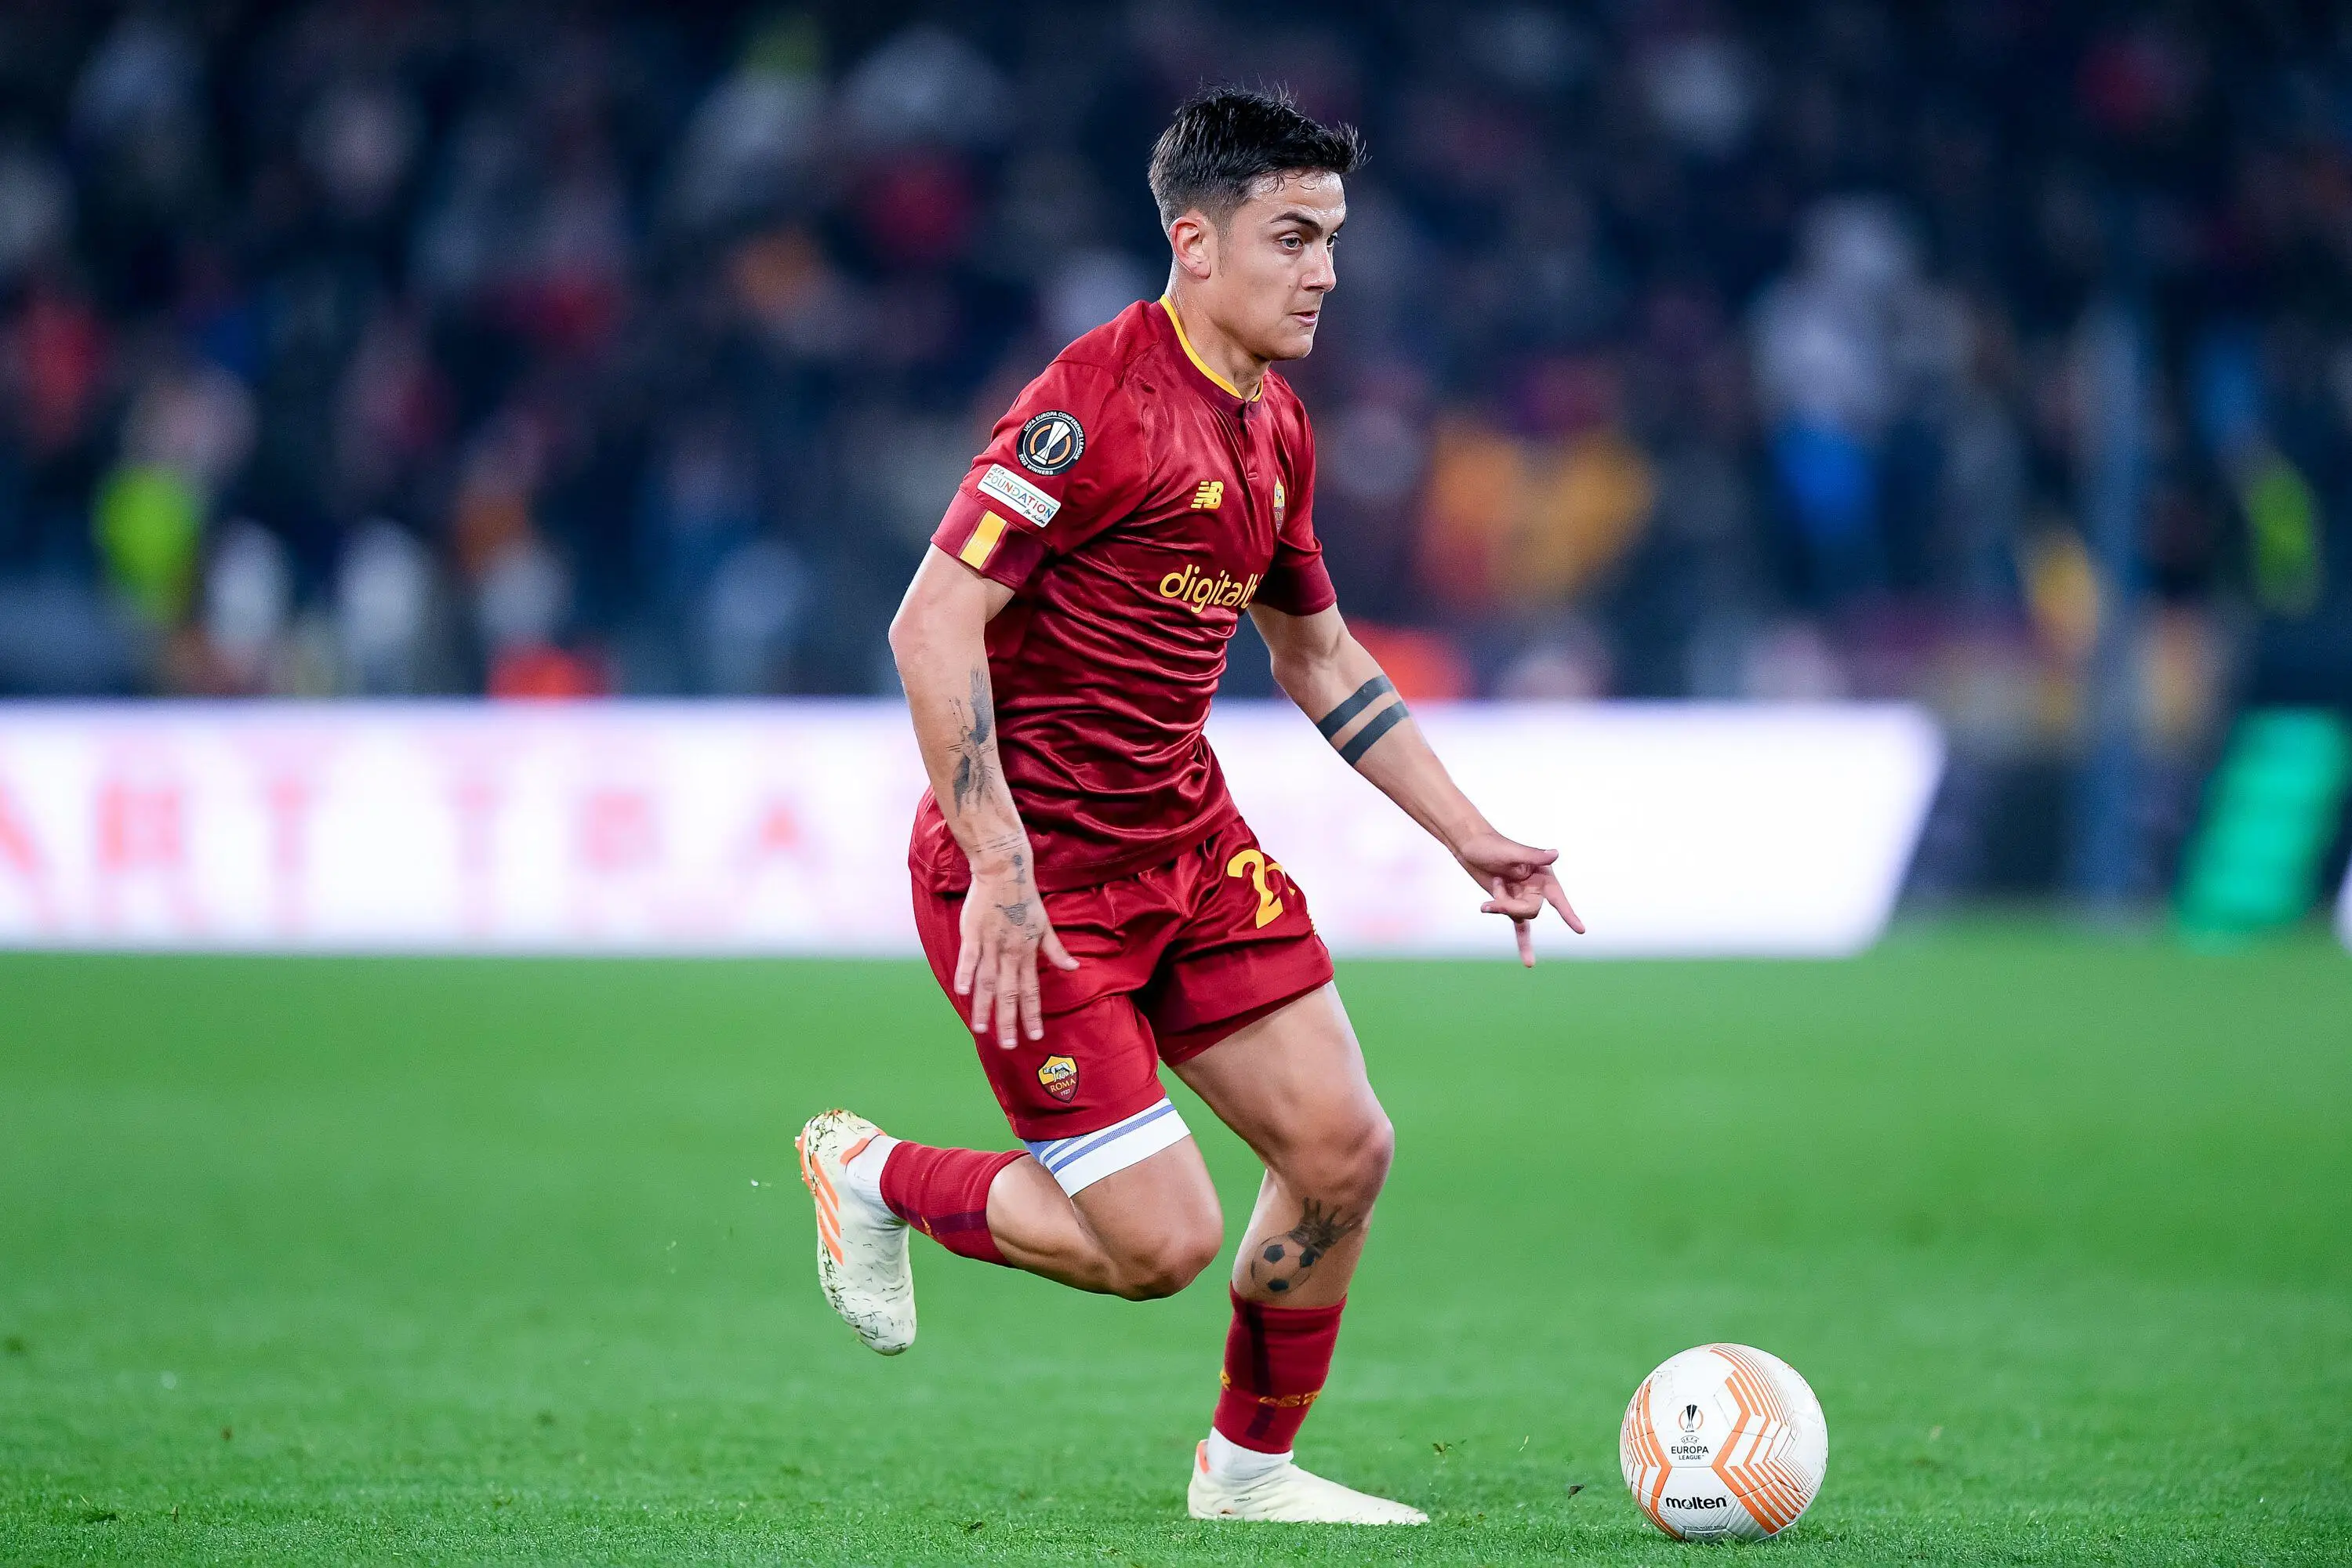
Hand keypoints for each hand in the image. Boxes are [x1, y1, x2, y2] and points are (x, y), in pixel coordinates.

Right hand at [956, 850, 1079, 1048]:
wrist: (1005, 871)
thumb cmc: (1024, 898)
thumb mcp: (1045, 925)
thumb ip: (1056, 950)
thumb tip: (1074, 968)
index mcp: (1027, 952)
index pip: (1031, 990)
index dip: (1032, 1014)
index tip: (1035, 1036)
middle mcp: (1010, 953)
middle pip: (1010, 993)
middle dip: (1009, 1021)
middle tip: (1008, 1046)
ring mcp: (991, 943)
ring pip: (988, 981)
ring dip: (985, 1006)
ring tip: (981, 1030)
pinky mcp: (973, 933)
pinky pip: (969, 957)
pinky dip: (965, 974)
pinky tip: (961, 992)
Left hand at [1456, 828, 1583, 966]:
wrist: (1471, 847)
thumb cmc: (1492, 845)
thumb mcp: (1512, 851)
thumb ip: (1534, 856)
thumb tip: (1555, 854)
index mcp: (1542, 874)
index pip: (1558, 897)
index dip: (1568, 913)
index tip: (1580, 931)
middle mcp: (1536, 887)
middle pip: (1531, 910)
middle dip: (1512, 905)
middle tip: (1496, 884)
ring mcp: (1522, 897)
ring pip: (1519, 916)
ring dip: (1502, 907)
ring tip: (1490, 890)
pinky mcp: (1508, 904)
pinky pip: (1519, 927)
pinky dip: (1524, 943)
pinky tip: (1529, 963)